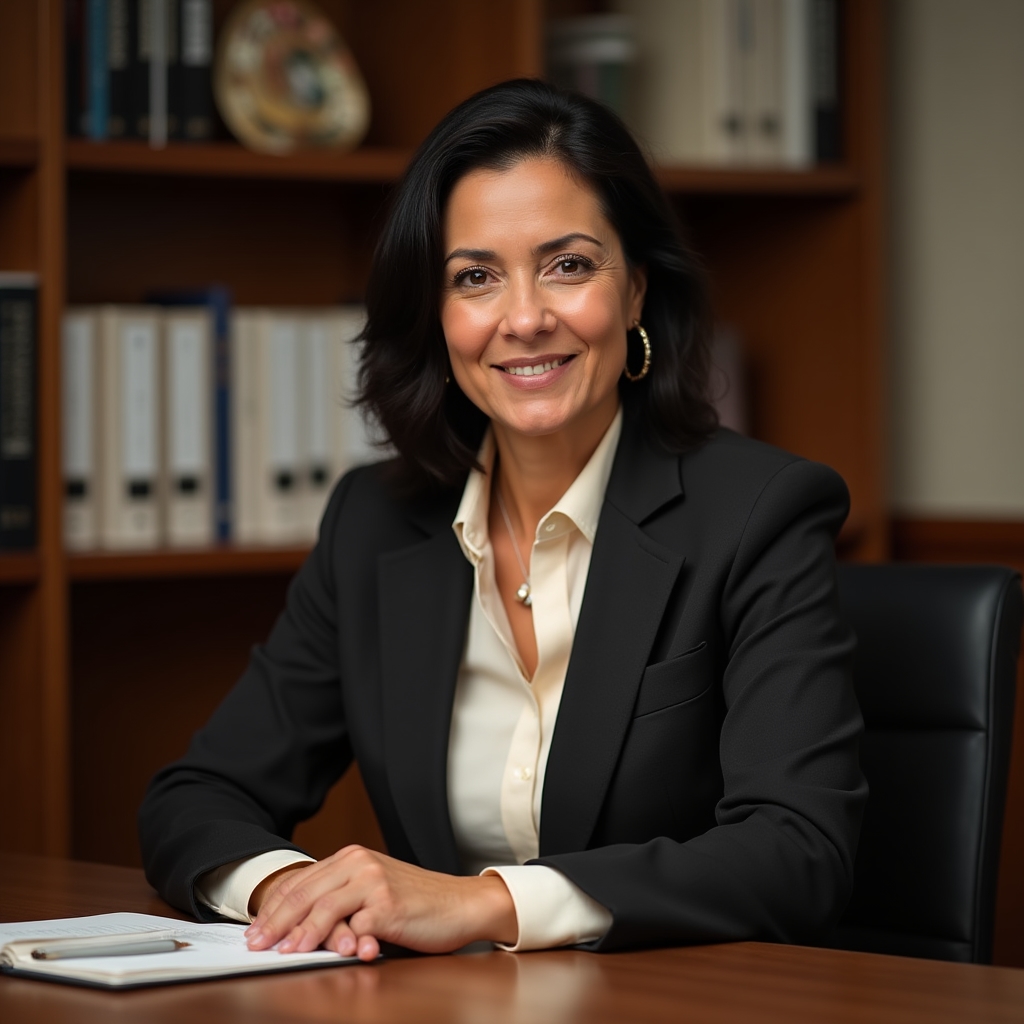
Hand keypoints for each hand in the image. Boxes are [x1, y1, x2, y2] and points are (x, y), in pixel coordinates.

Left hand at [244, 845, 517, 960]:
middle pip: (305, 892)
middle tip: (256, 944)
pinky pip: (352, 925)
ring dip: (297, 933)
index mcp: (352, 857)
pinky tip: (319, 955)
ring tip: (281, 952)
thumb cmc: (416, 902)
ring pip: (322, 907)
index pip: (301, 880)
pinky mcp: (388, 906)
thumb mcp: (373, 889)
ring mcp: (374, 882)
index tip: (255, 929)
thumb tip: (297, 922)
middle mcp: (360, 863)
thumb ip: (342, 895)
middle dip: (275, 921)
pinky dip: (332, 942)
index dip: (273, 906)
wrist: (460, 903)